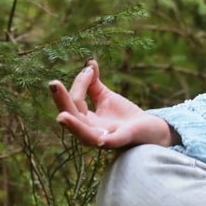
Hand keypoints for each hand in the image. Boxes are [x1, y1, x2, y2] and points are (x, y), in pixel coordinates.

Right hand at [48, 58, 175, 148]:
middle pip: (73, 117)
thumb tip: (89, 62)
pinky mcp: (122, 141)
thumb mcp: (106, 97)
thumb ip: (93, 84)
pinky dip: (105, 141)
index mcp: (86, 121)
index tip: (89, 69)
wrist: (151, 128)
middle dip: (62, 101)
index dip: (79, 83)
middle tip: (53, 84)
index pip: (75, 102)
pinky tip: (100, 140)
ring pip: (85, 135)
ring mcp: (106, 138)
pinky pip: (111, 143)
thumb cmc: (126, 116)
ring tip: (62, 117)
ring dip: (74, 126)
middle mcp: (92, 132)